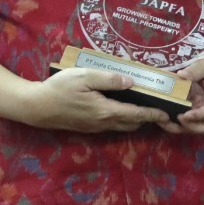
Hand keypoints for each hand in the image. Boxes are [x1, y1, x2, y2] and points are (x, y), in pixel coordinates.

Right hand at [25, 67, 169, 132]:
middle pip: (132, 123)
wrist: (36, 107)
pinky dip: (123, 120)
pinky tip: (123, 109)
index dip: (153, 114)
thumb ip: (109, 79)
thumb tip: (131, 82)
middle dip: (148, 118)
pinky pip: (112, 126)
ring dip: (135, 120)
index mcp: (106, 111)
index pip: (136, 114)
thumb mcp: (84, 77)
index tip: (168, 114)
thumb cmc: (59, 88)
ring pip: (122, 126)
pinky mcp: (88, 127)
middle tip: (160, 110)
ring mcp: (95, 127)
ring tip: (146, 109)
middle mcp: (103, 123)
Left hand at [163, 47, 203, 134]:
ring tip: (165, 122)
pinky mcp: (201, 110)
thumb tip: (180, 75)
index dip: (198, 116)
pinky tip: (166, 118)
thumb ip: (196, 70)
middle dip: (191, 127)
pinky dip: (180, 123)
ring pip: (199, 127)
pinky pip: (192, 121)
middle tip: (175, 119)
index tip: (183, 116)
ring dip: (182, 128)